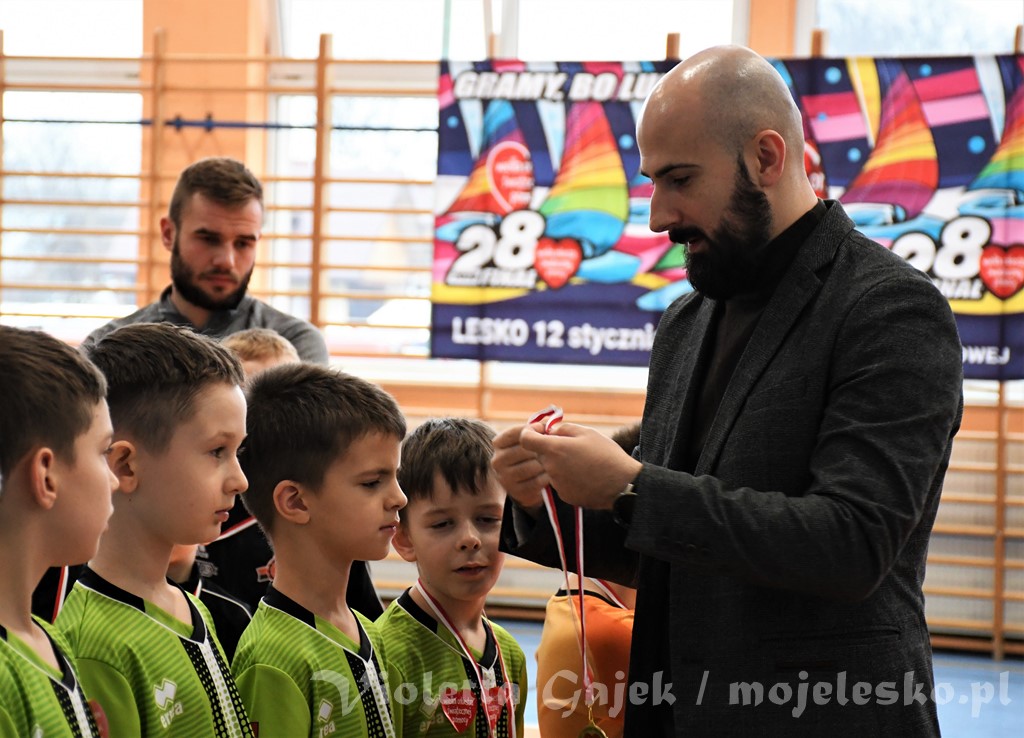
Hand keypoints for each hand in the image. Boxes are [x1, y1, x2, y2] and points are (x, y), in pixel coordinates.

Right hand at [492, 424, 550, 511]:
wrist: (527, 486)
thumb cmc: (530, 456)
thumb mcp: (530, 440)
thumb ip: (537, 428)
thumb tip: (549, 421)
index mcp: (498, 443)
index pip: (516, 432)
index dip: (533, 429)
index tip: (545, 431)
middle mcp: (497, 460)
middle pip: (525, 449)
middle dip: (542, 449)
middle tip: (552, 450)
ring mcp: (504, 477)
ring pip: (533, 465)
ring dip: (546, 464)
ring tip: (550, 463)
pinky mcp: (515, 492)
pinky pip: (537, 481)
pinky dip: (546, 478)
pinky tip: (549, 475)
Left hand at [519, 422, 642, 509]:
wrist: (622, 484)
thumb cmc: (606, 455)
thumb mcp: (586, 433)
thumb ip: (562, 428)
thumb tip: (549, 430)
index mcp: (554, 449)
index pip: (525, 439)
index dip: (530, 432)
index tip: (542, 430)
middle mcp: (551, 468)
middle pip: (540, 454)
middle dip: (550, 448)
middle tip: (572, 445)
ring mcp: (557, 484)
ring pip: (551, 468)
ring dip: (560, 463)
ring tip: (583, 462)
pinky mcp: (564, 496)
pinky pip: (560, 482)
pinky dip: (568, 477)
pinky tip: (585, 475)